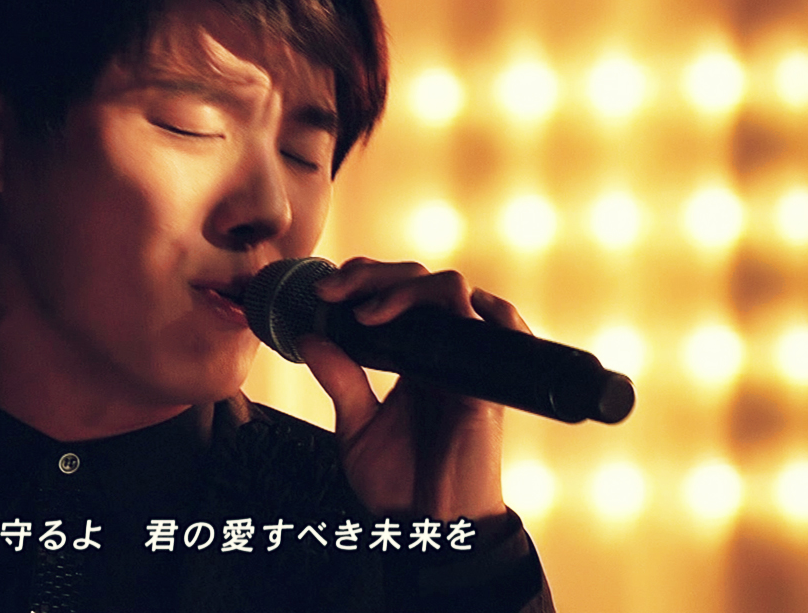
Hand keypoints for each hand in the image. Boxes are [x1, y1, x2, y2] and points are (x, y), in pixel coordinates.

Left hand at [297, 257, 531, 528]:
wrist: (429, 532)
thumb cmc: (400, 487)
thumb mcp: (356, 427)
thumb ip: (340, 381)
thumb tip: (308, 338)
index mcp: (415, 358)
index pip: (397, 294)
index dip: (366, 278)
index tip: (324, 290)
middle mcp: (444, 352)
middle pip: (420, 281)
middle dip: (374, 274)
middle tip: (334, 290)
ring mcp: (469, 364)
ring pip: (453, 289)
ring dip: (408, 286)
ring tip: (368, 309)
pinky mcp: (486, 385)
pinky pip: (500, 329)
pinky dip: (478, 308)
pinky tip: (436, 310)